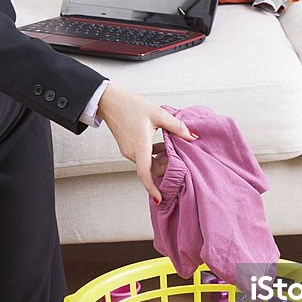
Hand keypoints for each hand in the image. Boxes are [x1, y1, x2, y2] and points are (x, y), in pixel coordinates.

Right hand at [97, 83, 196, 202]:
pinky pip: (143, 158)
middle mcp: (132, 152)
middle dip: (165, 167)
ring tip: (170, 146)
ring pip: (148, 164)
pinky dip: (153, 155)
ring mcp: (128, 152)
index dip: (152, 188)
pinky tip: (161, 143)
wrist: (109, 101)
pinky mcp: (127, 149)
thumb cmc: (131, 105)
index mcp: (139, 145)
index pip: (145, 173)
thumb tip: (192, 136)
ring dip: (160, 159)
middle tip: (177, 157)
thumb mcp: (158, 113)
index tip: (160, 199)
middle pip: (151, 170)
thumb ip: (177, 127)